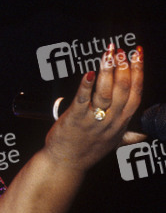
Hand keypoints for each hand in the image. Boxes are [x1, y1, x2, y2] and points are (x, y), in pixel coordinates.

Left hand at [45, 46, 142, 170]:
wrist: (66, 164)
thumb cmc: (88, 151)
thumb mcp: (114, 144)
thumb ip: (130, 136)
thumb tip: (145, 135)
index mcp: (122, 122)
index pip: (136, 93)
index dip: (138, 72)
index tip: (138, 53)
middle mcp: (111, 120)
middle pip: (123, 90)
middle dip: (123, 66)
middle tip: (122, 49)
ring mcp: (93, 120)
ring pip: (105, 93)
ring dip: (107, 71)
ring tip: (108, 53)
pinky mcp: (75, 120)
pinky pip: (82, 100)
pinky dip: (86, 86)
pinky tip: (88, 73)